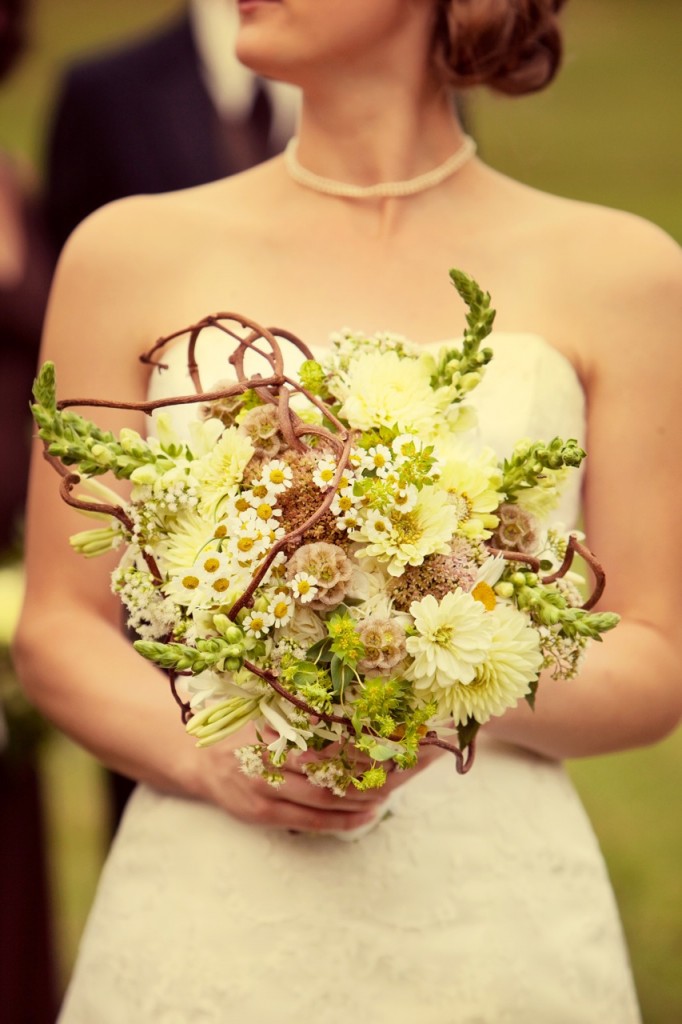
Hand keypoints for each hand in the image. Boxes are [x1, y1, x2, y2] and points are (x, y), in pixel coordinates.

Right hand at [191, 724, 442, 833]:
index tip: (392, 740)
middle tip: (404, 768)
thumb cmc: (239, 727)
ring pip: (326, 799)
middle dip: (369, 773)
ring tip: (391, 790)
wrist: (196, 757)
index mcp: (275, 732)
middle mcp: (272, 763)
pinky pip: (311, 821)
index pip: (329, 741)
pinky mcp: (264, 814)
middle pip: (332, 772)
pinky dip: (342, 819)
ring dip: (362, 798)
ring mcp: (267, 792)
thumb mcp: (267, 711)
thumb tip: (350, 710)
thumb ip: (301, 715)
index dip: (362, 744)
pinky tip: (367, 814)